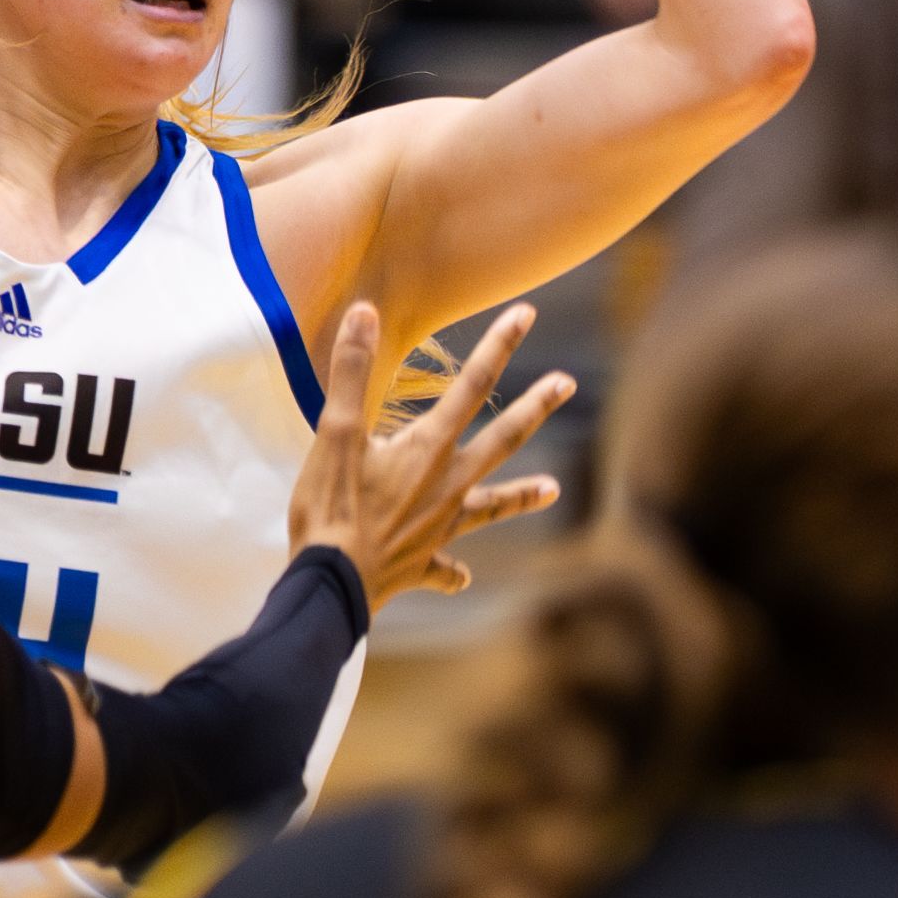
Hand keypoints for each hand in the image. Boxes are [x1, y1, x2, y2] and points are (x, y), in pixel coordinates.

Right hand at [287, 301, 570, 605]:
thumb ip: (352, 372)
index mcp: (429, 448)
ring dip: (522, 496)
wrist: (330, 585)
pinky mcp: (421, 563)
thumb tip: (364, 312)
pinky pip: (445, 568)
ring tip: (554, 489)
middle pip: (503, 439)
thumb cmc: (332, 507)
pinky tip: (462, 577)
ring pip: (492, 506)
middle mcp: (447, 485)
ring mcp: (440, 527)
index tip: (527, 314)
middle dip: (536, 407)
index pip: (472, 384)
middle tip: (568, 383)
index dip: (499, 345)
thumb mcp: (334, 433)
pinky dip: (453, 571)